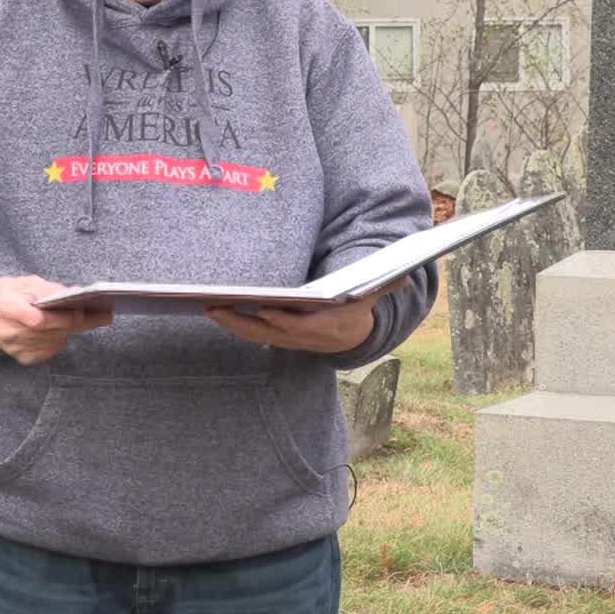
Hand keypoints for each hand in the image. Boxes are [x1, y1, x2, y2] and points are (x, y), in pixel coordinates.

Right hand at [0, 275, 111, 364]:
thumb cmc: (6, 294)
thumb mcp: (24, 282)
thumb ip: (48, 288)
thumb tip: (74, 293)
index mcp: (7, 309)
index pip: (38, 320)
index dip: (61, 317)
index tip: (82, 311)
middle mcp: (11, 333)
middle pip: (52, 332)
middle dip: (79, 322)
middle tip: (103, 316)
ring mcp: (17, 349)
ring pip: (56, 341)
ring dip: (72, 330)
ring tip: (90, 318)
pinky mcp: (24, 358)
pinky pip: (51, 349)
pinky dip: (60, 338)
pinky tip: (65, 328)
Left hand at [205, 280, 406, 354]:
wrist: (348, 336)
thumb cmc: (355, 308)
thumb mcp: (371, 297)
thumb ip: (384, 284)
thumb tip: (405, 273)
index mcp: (324, 328)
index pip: (300, 328)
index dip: (282, 322)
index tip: (264, 311)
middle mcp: (301, 337)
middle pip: (267, 333)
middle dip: (242, 322)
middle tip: (217, 307)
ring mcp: (286, 340)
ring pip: (254, 335)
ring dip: (231, 324)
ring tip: (209, 307)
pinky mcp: (274, 337)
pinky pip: (250, 333)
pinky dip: (233, 324)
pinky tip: (215, 311)